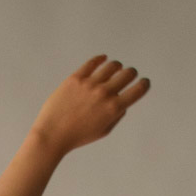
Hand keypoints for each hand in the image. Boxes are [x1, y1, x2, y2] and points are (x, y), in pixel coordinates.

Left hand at [30, 54, 150, 155]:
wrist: (51, 135)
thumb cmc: (77, 137)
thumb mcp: (103, 131)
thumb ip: (116, 115)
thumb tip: (123, 102)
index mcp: (114, 108)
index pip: (138, 90)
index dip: (144, 84)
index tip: (143, 83)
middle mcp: (104, 93)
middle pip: (128, 73)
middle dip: (131, 74)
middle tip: (128, 75)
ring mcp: (90, 84)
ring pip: (112, 65)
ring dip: (117, 66)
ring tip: (115, 69)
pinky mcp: (76, 78)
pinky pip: (93, 62)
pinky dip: (101, 59)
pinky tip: (103, 59)